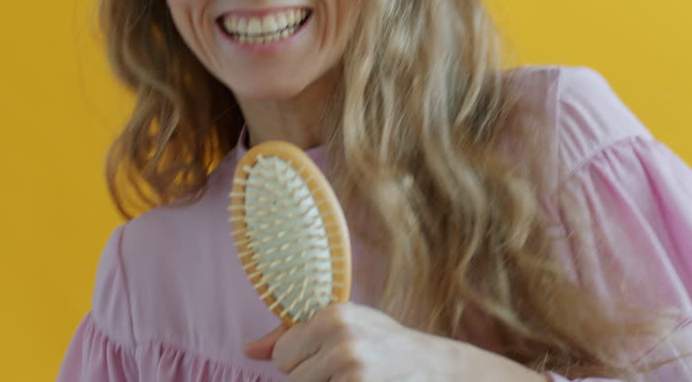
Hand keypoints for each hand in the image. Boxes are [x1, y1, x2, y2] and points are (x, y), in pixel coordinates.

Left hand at [243, 302, 545, 381]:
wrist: (442, 372)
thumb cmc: (388, 348)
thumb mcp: (345, 329)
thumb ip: (293, 335)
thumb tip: (249, 350)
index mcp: (334, 316)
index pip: (283, 356)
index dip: (304, 362)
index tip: (337, 358)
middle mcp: (343, 344)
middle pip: (293, 381)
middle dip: (317, 381)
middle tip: (355, 374)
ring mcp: (354, 376)